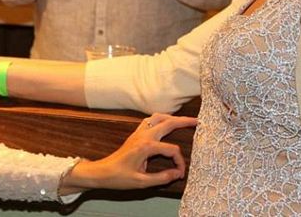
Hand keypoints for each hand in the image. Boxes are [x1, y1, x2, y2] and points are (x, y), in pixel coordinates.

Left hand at [62, 114, 196, 192]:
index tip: (179, 173)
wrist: (102, 172)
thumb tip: (178, 173)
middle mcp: (143, 136)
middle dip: (184, 121)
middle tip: (197, 121)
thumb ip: (162, 178)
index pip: (172, 150)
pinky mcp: (135, 134)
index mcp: (146, 147)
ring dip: (171, 117)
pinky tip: (165, 123)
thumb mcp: (142, 182)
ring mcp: (138, 133)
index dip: (179, 162)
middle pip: (168, 123)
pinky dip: (160, 119)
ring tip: (183, 120)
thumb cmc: (119, 178)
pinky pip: (149, 120)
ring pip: (158, 117)